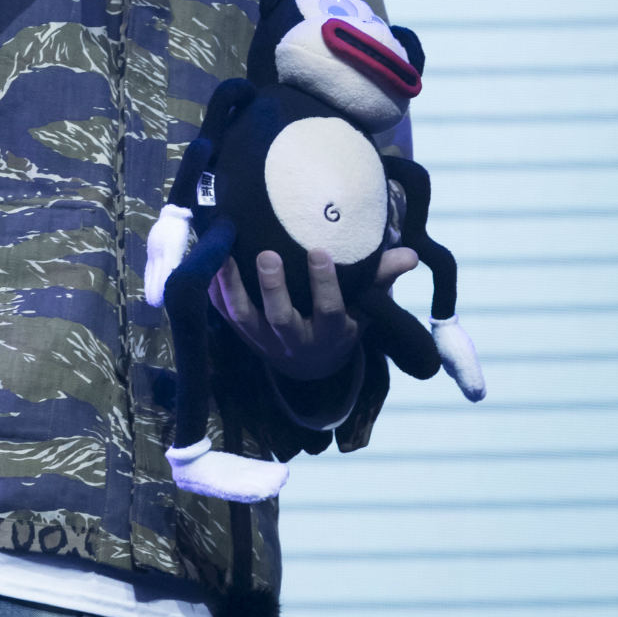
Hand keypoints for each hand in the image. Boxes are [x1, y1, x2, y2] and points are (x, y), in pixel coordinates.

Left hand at [208, 245, 418, 381]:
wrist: (310, 365)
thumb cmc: (341, 323)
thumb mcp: (365, 308)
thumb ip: (380, 278)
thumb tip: (409, 254)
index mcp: (331, 333)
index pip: (330, 311)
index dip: (325, 284)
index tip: (320, 251)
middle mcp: (295, 340)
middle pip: (281, 317)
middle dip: (273, 287)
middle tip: (268, 254)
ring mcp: (263, 338)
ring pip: (244, 316)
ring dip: (233, 286)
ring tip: (226, 253)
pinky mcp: (240, 332)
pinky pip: (223, 312)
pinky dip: (213, 289)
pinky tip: (208, 259)